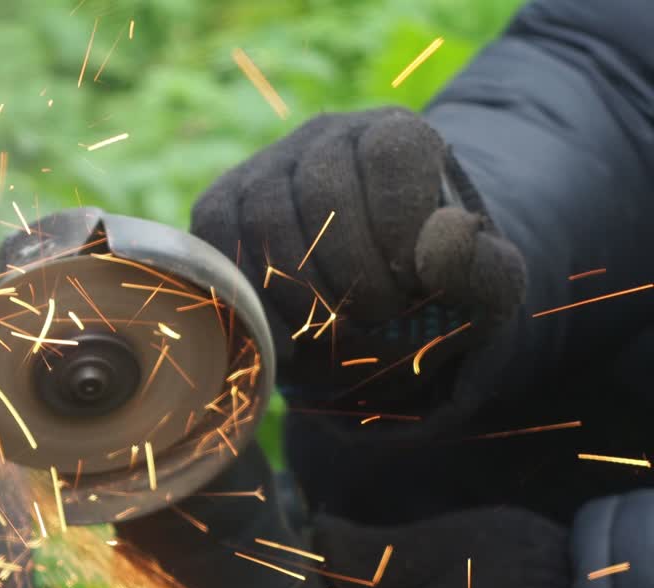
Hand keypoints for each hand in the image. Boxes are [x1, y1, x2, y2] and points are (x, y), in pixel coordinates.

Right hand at [191, 107, 526, 430]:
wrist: (371, 317)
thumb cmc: (431, 297)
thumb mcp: (484, 293)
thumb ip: (482, 268)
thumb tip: (444, 234)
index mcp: (399, 136)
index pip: (392, 152)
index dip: (399, 225)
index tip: (412, 282)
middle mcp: (327, 136)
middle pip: (323, 189)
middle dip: (352, 270)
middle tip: (376, 314)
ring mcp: (266, 167)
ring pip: (266, 218)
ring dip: (302, 291)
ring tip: (333, 328)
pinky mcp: (221, 205)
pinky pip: (219, 242)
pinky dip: (252, 299)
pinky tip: (287, 336)